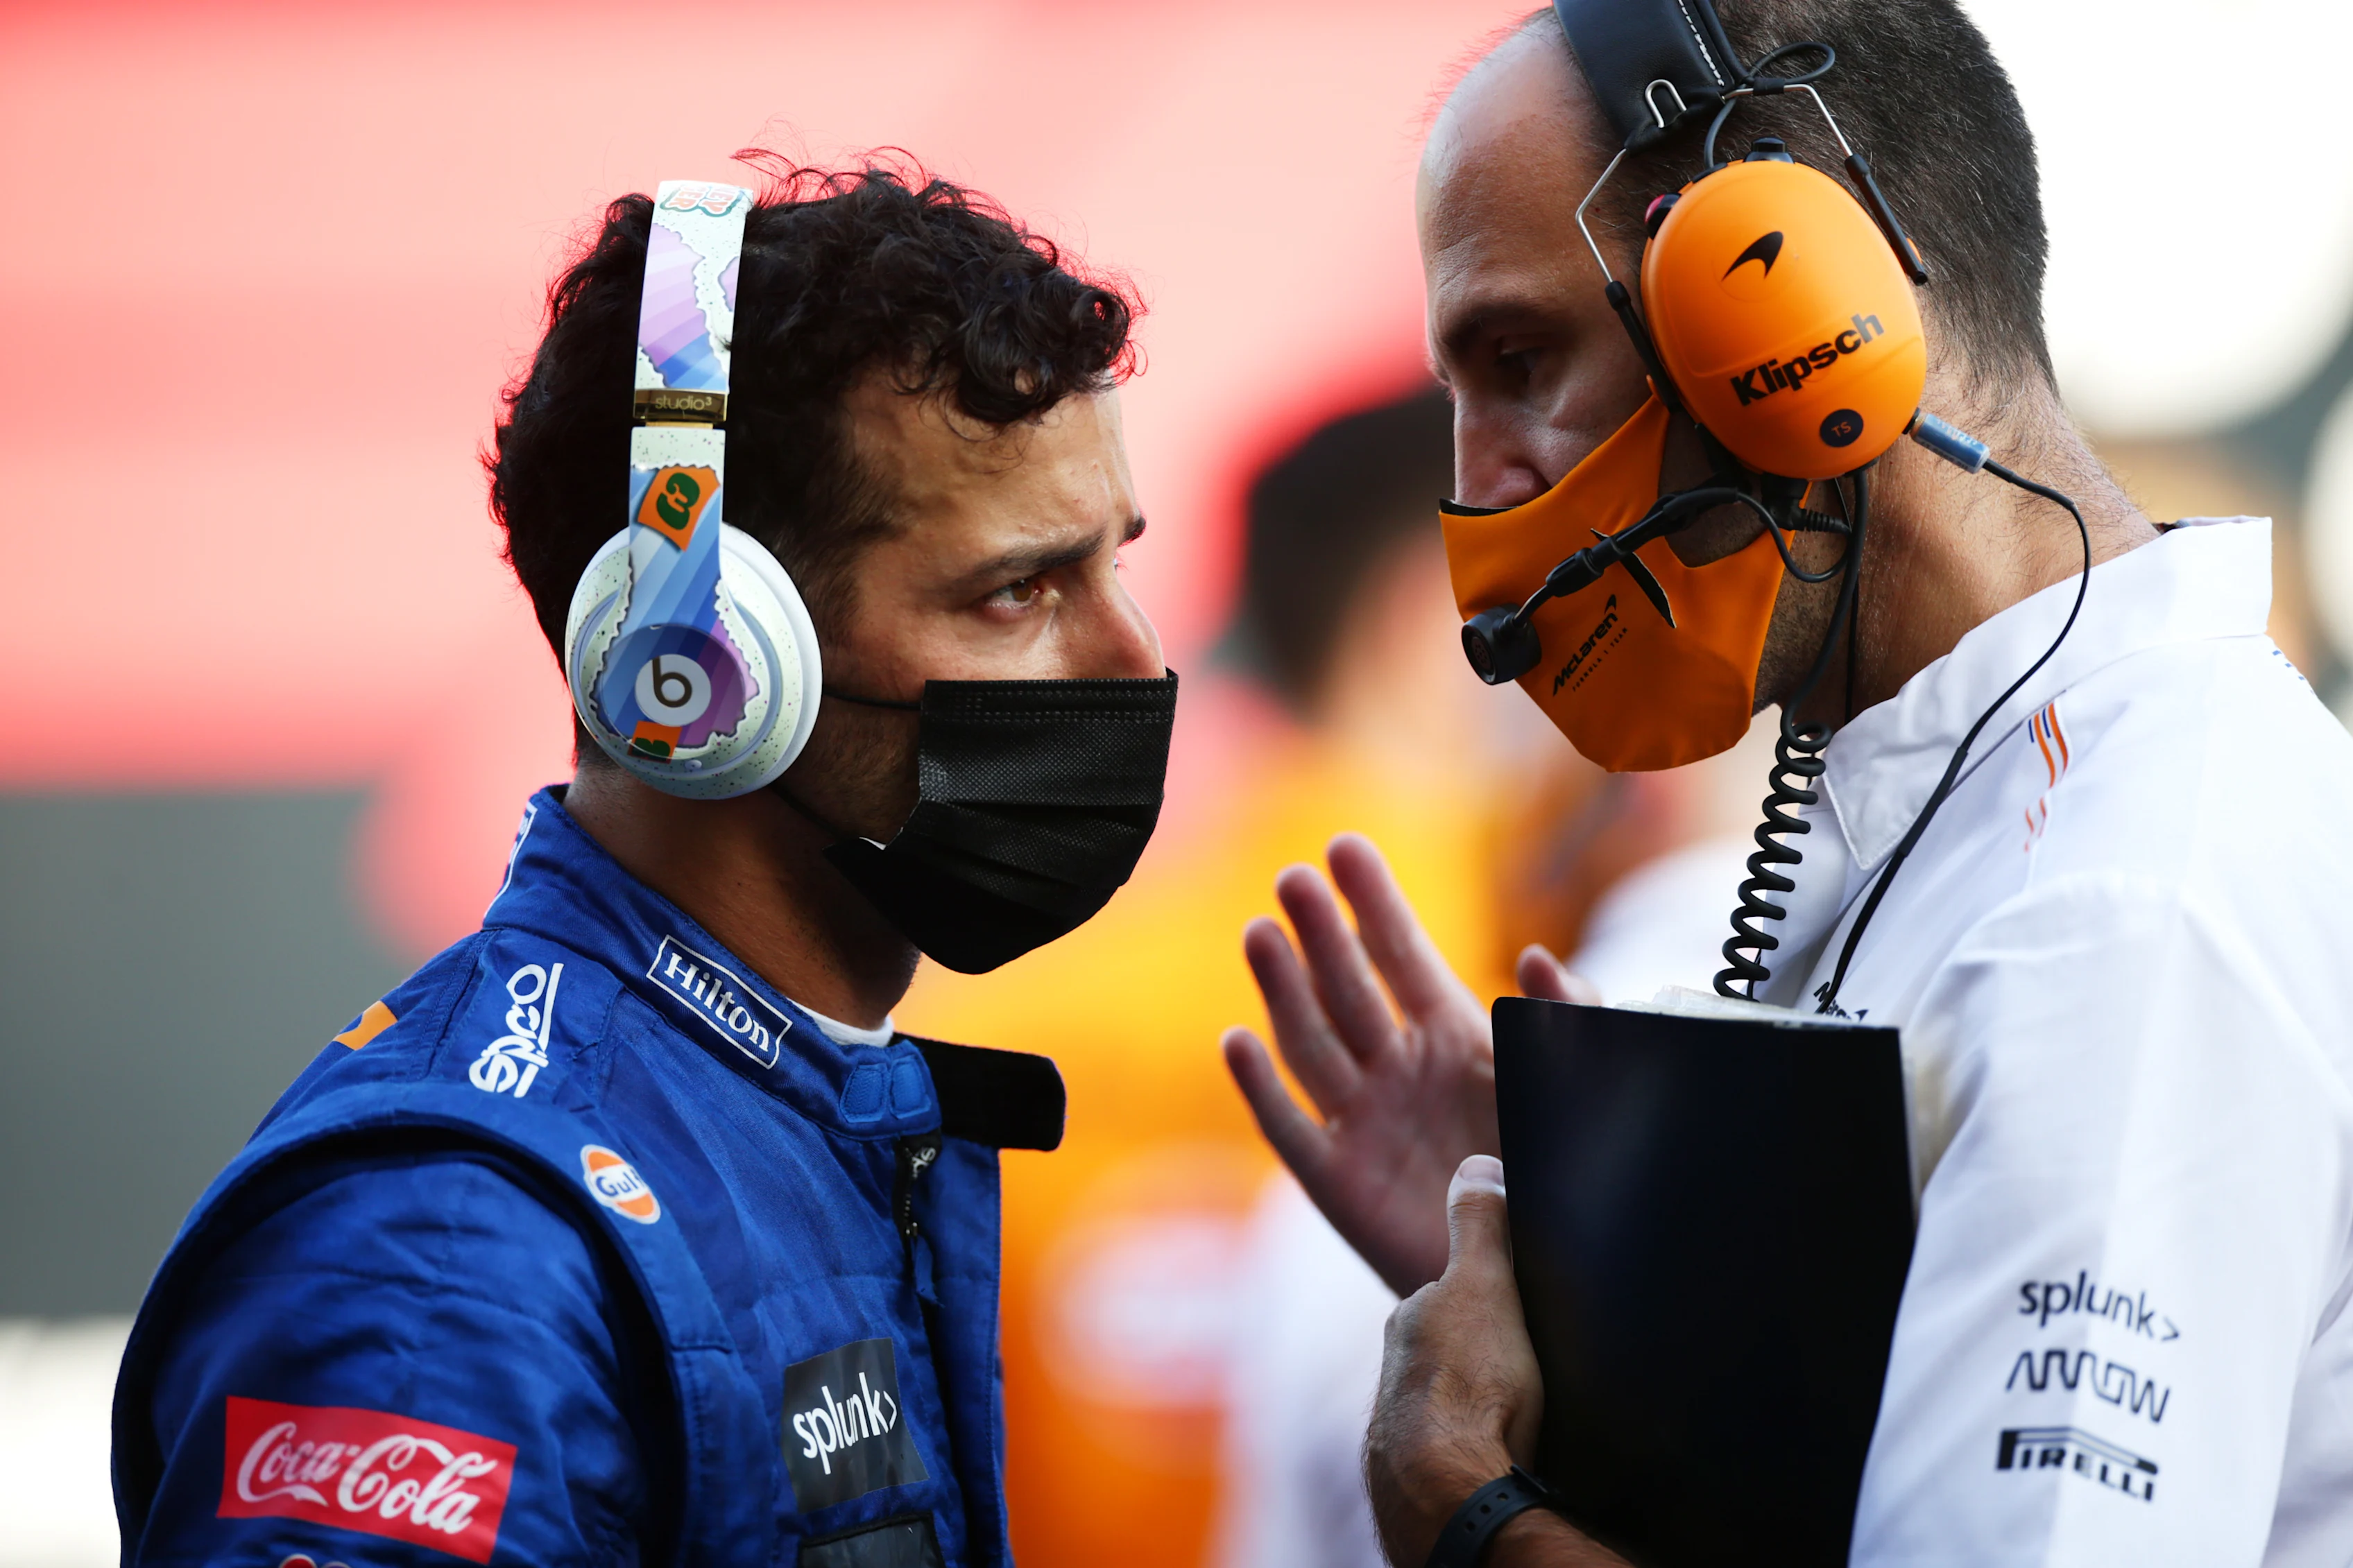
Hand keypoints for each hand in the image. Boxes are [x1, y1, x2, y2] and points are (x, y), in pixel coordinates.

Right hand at [1221, 833, 1593, 1293]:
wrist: (1539, 1287)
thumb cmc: (1561, 1181)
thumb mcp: (1581, 1091)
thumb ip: (1570, 1023)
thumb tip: (1534, 954)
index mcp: (1455, 1038)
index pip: (1404, 954)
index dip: (1374, 902)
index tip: (1345, 847)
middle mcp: (1399, 1069)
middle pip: (1347, 987)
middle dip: (1321, 931)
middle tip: (1293, 876)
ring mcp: (1363, 1122)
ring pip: (1311, 1043)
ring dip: (1283, 989)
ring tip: (1261, 933)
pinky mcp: (1337, 1183)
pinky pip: (1291, 1130)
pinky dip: (1262, 1088)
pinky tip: (1237, 1041)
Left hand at [1367, 1157, 1622, 1567]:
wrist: (1452, 1490)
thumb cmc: (1472, 1383)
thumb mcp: (1486, 1286)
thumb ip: (1480, 1226)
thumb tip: (1474, 1164)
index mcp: (1412, 1322)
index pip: (1454, 1294)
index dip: (1494, 1297)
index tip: (1526, 1310)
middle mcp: (1397, 1371)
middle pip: (1451, 1345)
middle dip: (1485, 1350)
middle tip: (1534, 1362)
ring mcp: (1405, 1424)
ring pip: (1453, 1396)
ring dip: (1484, 1400)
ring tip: (1527, 1409)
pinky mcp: (1422, 1474)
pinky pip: (1460, 1443)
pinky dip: (1482, 1440)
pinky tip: (1509, 1449)